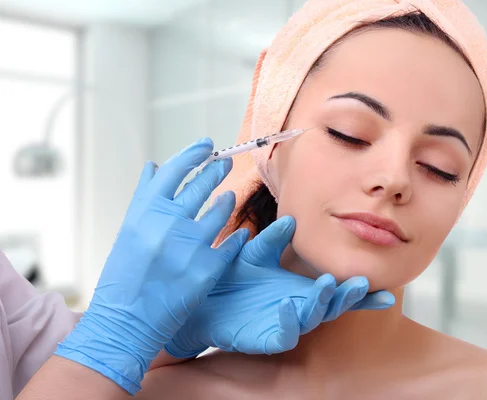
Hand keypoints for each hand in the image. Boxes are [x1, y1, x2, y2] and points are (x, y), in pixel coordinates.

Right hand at [55, 138, 248, 394]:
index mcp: (144, 212)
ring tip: (228, 198)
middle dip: (216, 170)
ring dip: (226, 201)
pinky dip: (236, 236)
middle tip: (225, 163)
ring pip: (220, 210)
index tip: (207, 145)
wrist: (125, 322)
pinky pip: (231, 243)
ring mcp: (189, 246)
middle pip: (202, 185)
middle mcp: (167, 224)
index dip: (193, 153)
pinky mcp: (207, 269)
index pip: (175, 170)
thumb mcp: (128, 232)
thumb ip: (144, 198)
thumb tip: (154, 167)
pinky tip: (239, 234)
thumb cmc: (123, 277)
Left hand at [164, 216, 394, 356]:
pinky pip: (285, 335)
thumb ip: (273, 238)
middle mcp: (300, 308)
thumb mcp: (254, 252)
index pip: (337, 291)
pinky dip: (291, 321)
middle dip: (349, 295)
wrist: (202, 300)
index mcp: (302, 289)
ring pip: (314, 319)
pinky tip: (290, 306)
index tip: (389, 291)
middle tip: (361, 281)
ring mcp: (286, 324)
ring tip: (327, 284)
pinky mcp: (267, 339)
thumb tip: (291, 220)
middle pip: (334, 306)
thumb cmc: (231, 277)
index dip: (362, 293)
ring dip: (323, 303)